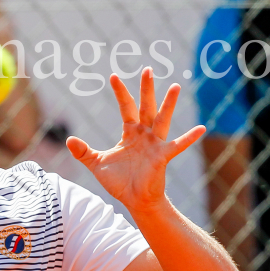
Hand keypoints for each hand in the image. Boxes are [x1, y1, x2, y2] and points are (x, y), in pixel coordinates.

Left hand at [66, 67, 205, 213]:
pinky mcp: (162, 157)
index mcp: (130, 133)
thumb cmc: (119, 182)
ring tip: (175, 86)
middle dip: (146, 89)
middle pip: (145, 107)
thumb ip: (83, 151)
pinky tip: (201, 128)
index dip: (120, 92)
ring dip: (168, 103)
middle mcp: (144, 134)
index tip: (113, 76)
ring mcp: (155, 144)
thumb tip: (68, 140)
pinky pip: (177, 145)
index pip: (125, 107)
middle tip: (148, 69)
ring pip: (162, 119)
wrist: (134, 201)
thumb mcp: (97, 164)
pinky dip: (189, 137)